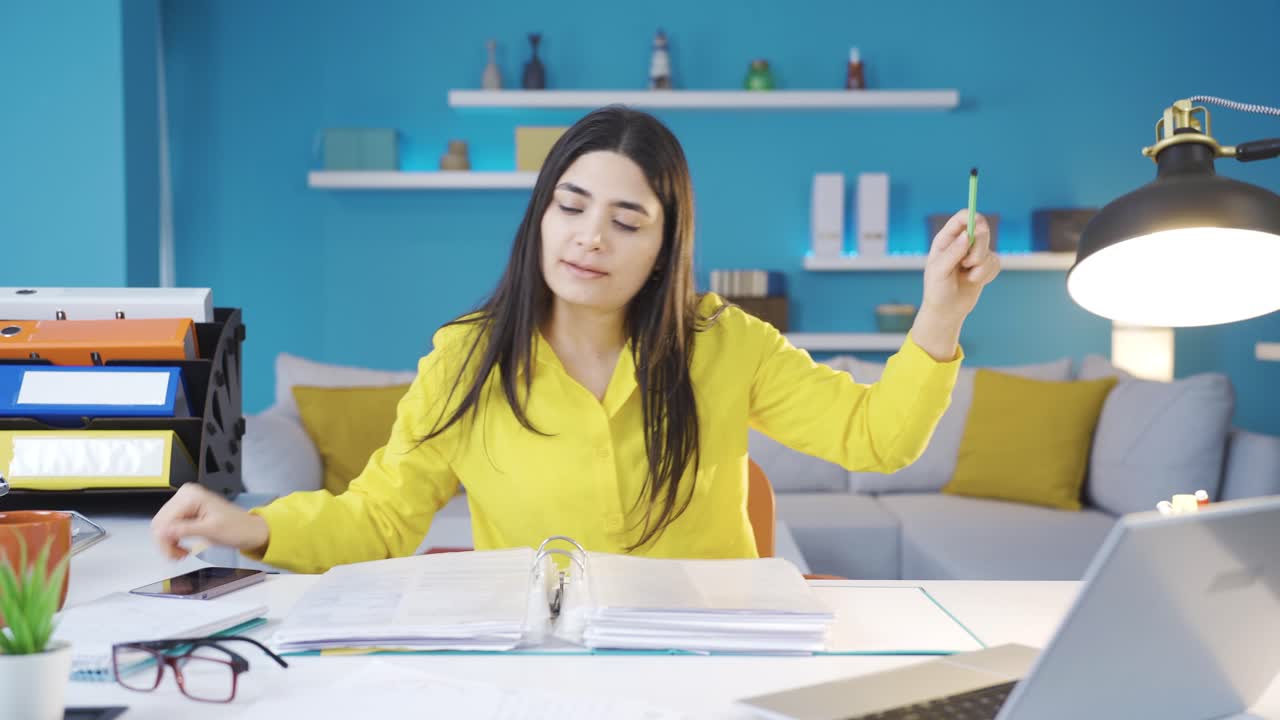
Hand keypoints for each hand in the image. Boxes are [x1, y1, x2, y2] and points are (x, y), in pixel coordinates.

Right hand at [151, 483, 269, 559]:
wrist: (249, 530)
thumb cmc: (237, 528)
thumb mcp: (211, 531)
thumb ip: (186, 529)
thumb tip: (163, 531)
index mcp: (191, 495)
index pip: (164, 520)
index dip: (165, 541)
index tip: (173, 555)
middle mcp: (186, 495)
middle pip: (160, 522)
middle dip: (166, 543)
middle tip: (178, 556)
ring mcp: (185, 502)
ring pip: (162, 526)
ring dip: (169, 543)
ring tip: (181, 553)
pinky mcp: (186, 511)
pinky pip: (170, 527)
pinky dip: (173, 540)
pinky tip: (181, 547)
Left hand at [910, 210, 1000, 360]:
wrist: (946, 310)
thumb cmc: (937, 290)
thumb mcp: (939, 272)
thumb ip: (953, 253)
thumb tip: (966, 235)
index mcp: (946, 239)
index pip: (962, 218)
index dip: (972, 217)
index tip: (978, 228)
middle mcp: (961, 243)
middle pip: (981, 230)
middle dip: (978, 249)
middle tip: (968, 264)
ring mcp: (974, 253)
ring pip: (989, 250)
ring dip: (980, 267)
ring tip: (966, 277)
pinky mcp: (985, 265)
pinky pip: (996, 263)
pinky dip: (987, 275)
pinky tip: (974, 281)